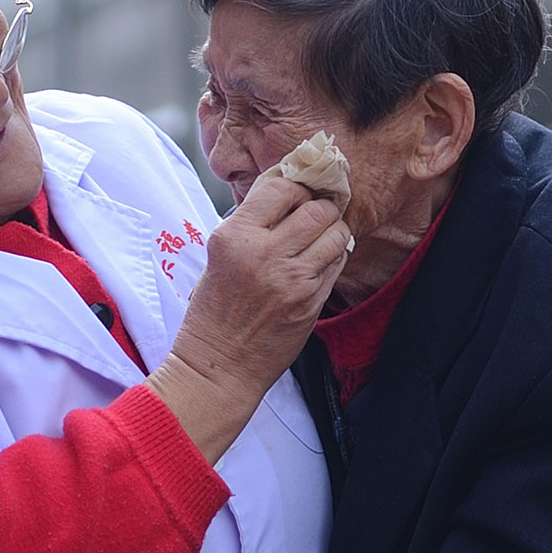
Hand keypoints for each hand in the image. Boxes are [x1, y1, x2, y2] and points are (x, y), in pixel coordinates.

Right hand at [150, 175, 349, 461]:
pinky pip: (337, 265)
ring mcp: (292, 279)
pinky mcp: (311, 302)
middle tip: (317, 215)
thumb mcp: (218, 257)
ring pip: (336, 234)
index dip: (297, 187)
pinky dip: (334, 258)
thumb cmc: (213, 312)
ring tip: (321, 238)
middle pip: (317, 208)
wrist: (218, 366)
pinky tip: (320, 263)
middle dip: (322, 207)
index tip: (300, 193)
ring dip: (334, 232)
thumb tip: (286, 196)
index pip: (281, 188)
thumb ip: (251, 226)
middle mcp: (264, 253)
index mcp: (234, 236)